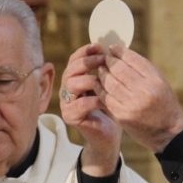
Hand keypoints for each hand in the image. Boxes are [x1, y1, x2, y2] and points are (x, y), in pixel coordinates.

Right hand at [61, 43, 121, 175]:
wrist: (110, 135)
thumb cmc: (112, 108)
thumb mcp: (110, 86)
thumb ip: (107, 70)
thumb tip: (114, 47)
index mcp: (76, 78)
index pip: (75, 60)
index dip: (85, 51)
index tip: (100, 46)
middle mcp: (68, 89)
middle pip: (70, 69)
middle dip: (87, 62)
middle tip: (103, 60)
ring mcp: (67, 103)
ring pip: (71, 85)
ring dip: (88, 79)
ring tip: (103, 80)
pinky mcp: (71, 117)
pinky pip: (79, 104)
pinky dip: (93, 100)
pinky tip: (106, 99)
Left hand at [95, 45, 182, 152]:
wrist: (168, 132)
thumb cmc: (164, 104)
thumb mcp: (160, 83)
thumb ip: (143, 69)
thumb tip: (122, 54)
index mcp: (155, 79)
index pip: (132, 59)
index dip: (119, 51)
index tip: (113, 48)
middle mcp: (144, 90)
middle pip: (119, 69)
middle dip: (109, 61)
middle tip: (105, 59)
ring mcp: (132, 104)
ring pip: (110, 82)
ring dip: (103, 73)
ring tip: (102, 70)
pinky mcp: (122, 115)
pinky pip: (106, 97)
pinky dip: (100, 88)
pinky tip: (100, 84)